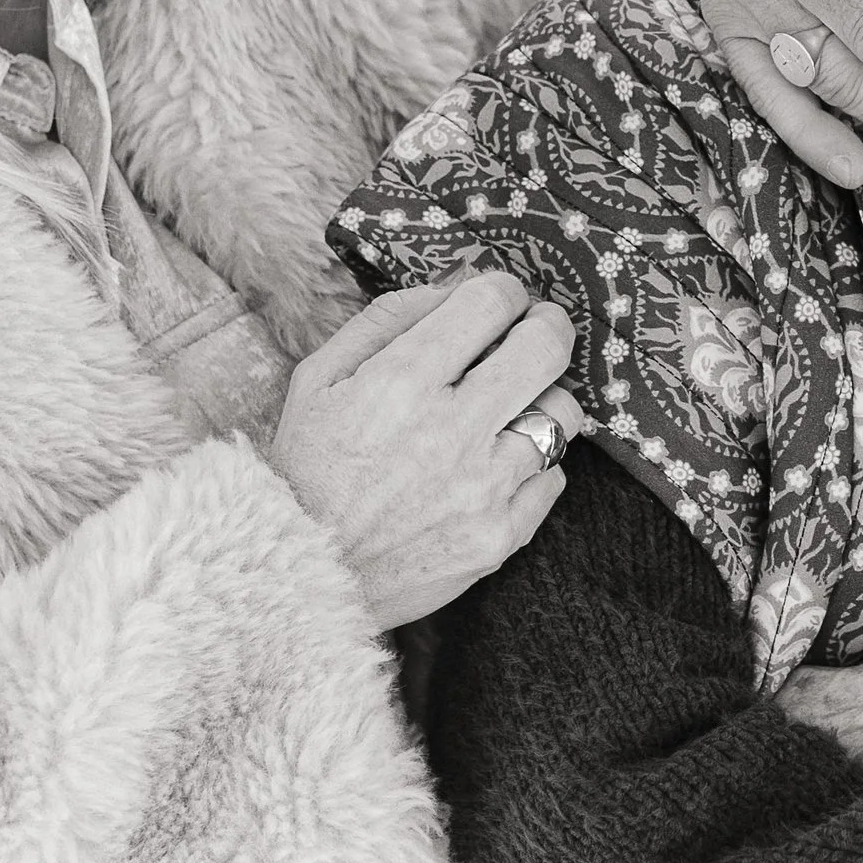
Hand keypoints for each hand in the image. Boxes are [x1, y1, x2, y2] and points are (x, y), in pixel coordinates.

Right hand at [274, 273, 583, 631]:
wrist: (300, 575)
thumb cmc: (307, 469)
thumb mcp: (319, 378)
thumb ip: (388, 319)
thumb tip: (457, 286)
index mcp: (400, 383)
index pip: (491, 302)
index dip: (503, 290)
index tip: (500, 301)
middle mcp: (450, 432)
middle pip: (546, 347)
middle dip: (547, 326)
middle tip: (533, 332)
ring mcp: (482, 490)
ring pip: (562, 414)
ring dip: (540, 400)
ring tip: (510, 409)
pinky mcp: (500, 538)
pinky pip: (554, 477)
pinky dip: (534, 466)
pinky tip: (497, 466)